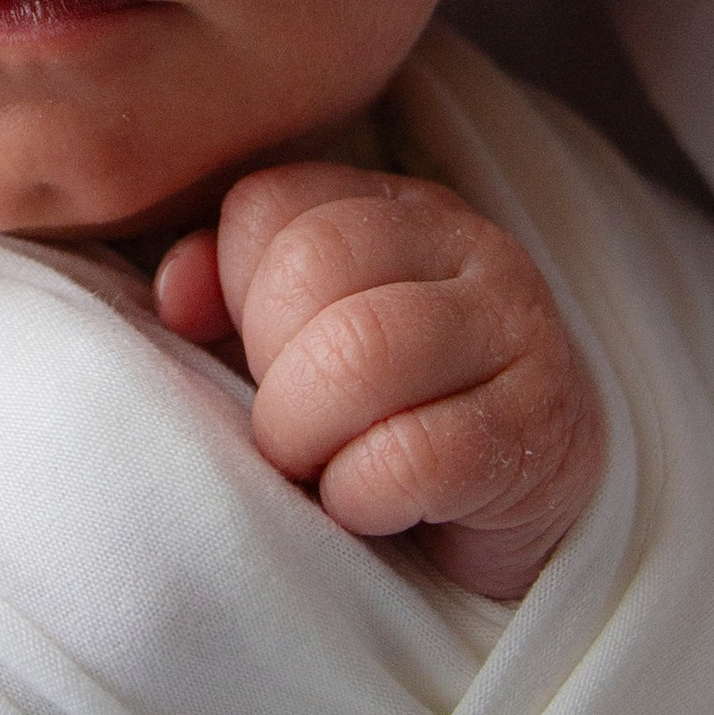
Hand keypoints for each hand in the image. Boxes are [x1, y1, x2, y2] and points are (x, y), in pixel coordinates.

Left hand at [155, 165, 602, 601]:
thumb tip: (174, 294)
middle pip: (311, 266)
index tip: (260, 364)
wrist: (528, 504)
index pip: (268, 206)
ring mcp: (516, 329)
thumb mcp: (305, 338)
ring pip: (361, 350)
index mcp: (398, 206)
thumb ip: (232, 292)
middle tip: (289, 433)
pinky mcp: (539, 430)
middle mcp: (469, 244)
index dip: (234, 298)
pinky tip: (375, 508)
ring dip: (307, 435)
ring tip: (319, 471)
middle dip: (270, 373)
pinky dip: (363, 497)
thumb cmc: (389, 415)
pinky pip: (415, 455)